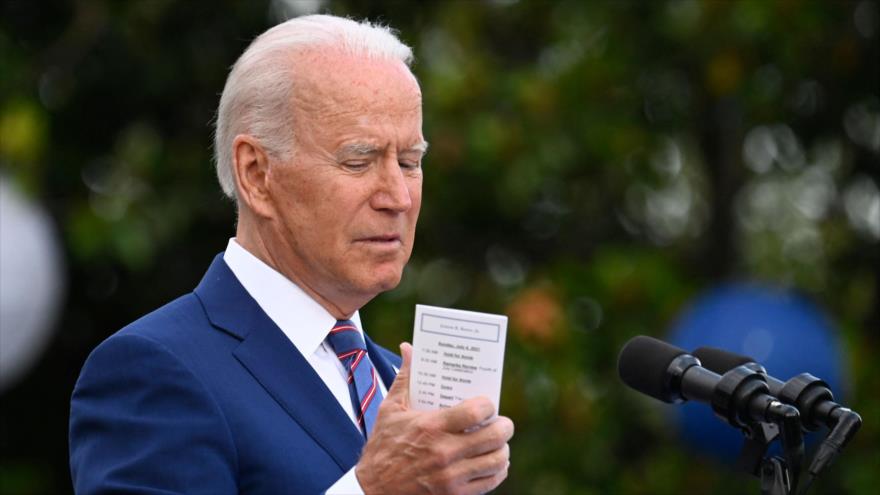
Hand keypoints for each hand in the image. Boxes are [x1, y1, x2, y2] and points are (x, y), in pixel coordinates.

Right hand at [355, 343, 513, 494]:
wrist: (373, 490)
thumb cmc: (382, 446)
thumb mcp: (390, 410)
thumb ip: (404, 378)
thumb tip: (408, 348)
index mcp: (431, 427)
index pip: (477, 412)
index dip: (489, 406)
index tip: (488, 405)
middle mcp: (444, 452)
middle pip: (495, 436)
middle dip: (504, 426)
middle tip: (501, 423)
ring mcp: (451, 476)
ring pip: (497, 460)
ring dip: (502, 449)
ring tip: (499, 443)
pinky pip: (489, 482)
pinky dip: (497, 471)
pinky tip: (494, 463)